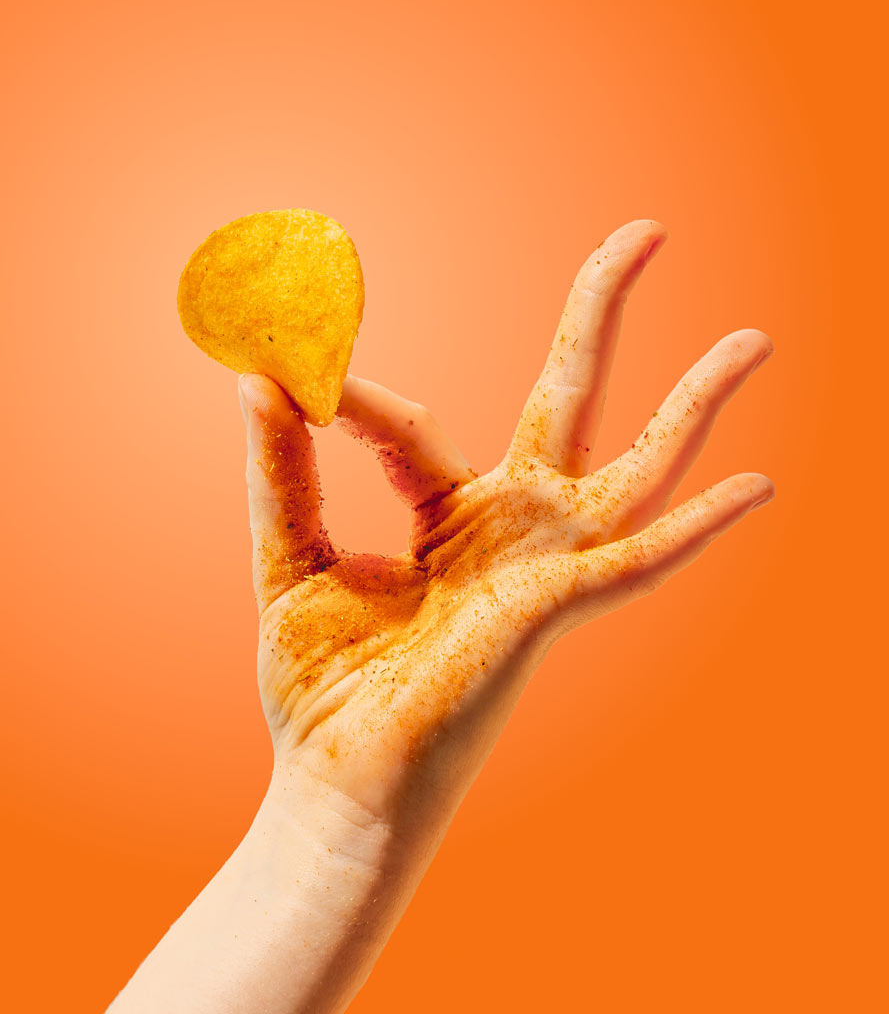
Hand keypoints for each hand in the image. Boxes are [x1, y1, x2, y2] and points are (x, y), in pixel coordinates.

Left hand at [239, 219, 773, 834]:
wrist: (334, 784)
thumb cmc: (325, 686)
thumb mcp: (294, 555)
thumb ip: (286, 468)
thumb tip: (258, 374)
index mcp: (451, 517)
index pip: (414, 425)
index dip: (355, 401)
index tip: (288, 380)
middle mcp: (511, 528)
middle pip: (572, 395)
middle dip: (603, 312)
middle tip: (645, 229)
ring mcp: (542, 564)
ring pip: (638, 463)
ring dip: (697, 399)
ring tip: (754, 337)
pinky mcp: (553, 607)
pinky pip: (637, 560)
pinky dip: (697, 526)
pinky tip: (755, 485)